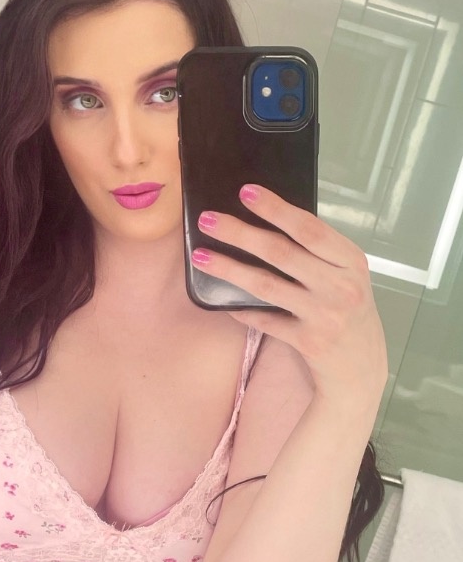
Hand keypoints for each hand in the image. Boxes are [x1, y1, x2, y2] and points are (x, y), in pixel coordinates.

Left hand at [191, 184, 387, 411]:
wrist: (361, 369)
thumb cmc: (347, 313)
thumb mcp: (346, 277)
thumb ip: (318, 254)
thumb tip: (268, 222)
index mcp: (351, 262)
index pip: (310, 229)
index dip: (276, 209)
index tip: (246, 192)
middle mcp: (341, 286)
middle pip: (282, 253)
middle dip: (240, 233)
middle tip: (208, 220)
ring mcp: (325, 315)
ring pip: (267, 285)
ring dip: (229, 269)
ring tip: (201, 256)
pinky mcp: (308, 342)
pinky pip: (265, 320)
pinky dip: (241, 310)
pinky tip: (221, 302)